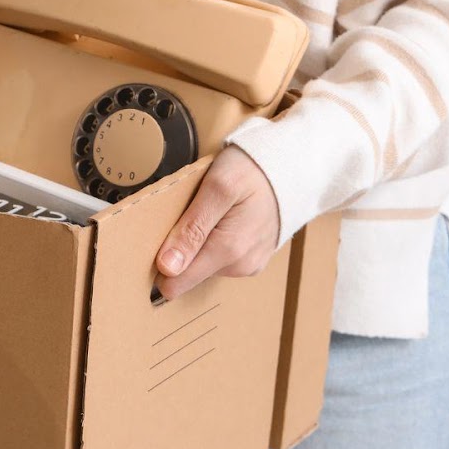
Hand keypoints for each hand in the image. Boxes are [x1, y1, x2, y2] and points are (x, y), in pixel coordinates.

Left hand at [154, 147, 279, 300]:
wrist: (293, 165)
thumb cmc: (253, 170)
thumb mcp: (217, 187)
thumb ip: (191, 229)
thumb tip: (167, 267)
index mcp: (227, 252)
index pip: (175, 283)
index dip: (158, 264)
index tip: (156, 240)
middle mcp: (239, 265)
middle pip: (187, 272)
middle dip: (179, 248)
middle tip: (186, 214)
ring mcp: (248, 264)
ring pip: (202, 264)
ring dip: (196, 242)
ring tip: (207, 213)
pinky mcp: (252, 259)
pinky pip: (219, 258)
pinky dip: (212, 240)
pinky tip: (220, 219)